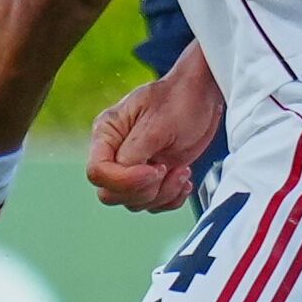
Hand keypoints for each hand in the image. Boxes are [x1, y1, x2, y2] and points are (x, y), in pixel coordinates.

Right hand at [86, 48, 221, 212]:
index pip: (97, 172)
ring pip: (134, 202)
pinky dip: (171, 199)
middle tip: (168, 169)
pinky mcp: (153, 177)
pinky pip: (153, 205)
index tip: (156, 169)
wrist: (204, 96)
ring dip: (163, 193)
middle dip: (145, 190)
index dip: (125, 180)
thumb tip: (124, 175)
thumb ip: (135, 152)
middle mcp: (116, 152)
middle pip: (111, 193)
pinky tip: (185, 179)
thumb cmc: (180, 99)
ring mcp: (134, 167)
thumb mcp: (157, 123)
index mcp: (107, 133)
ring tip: (183, 170)